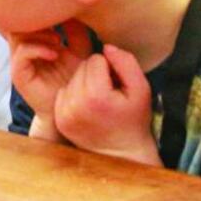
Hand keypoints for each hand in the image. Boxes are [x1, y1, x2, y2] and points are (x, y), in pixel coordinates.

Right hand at [7, 20, 92, 120]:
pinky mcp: (19, 75)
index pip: (28, 17)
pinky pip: (21, 54)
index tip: (59, 10)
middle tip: (57, 22)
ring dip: (40, 35)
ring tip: (58, 41)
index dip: (41, 11)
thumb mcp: (79, 50)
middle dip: (38, 20)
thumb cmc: (75, 79)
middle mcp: (23, 49)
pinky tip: (55, 53)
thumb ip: (75, 32)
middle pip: (19, 22)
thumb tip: (71, 10)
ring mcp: (19, 62)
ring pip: (18, 35)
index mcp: (35, 41)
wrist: (72, 108)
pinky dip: (38, 49)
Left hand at [54, 44, 160, 164]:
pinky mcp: (59, 119)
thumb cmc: (134, 119)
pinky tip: (88, 107)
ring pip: (72, 78)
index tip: (117, 85)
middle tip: (109, 93)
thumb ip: (126, 62)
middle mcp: (75, 105)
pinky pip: (64, 91)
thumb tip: (105, 48)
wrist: (122, 153)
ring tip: (99, 100)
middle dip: (96, 74)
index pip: (95, 59)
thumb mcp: (141, 88)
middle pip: (81, 67)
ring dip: (85, 83)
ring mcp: (64, 114)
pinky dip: (75, 94)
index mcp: (96, 96)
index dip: (110, 68)